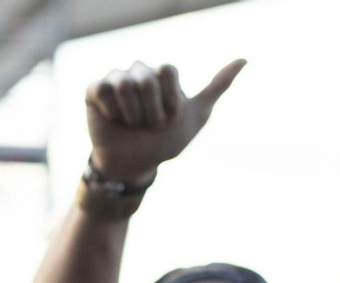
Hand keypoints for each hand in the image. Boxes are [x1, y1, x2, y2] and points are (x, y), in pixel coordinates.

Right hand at [85, 59, 245, 186]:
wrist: (135, 166)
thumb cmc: (164, 142)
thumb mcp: (196, 116)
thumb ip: (218, 86)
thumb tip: (245, 59)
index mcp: (161, 74)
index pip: (167, 70)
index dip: (170, 99)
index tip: (170, 119)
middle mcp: (139, 71)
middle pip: (146, 77)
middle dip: (152, 110)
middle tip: (150, 126)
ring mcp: (115, 79)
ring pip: (124, 84)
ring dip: (132, 114)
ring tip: (132, 126)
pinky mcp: (94, 91)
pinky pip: (102, 89)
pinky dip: (111, 111)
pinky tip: (114, 121)